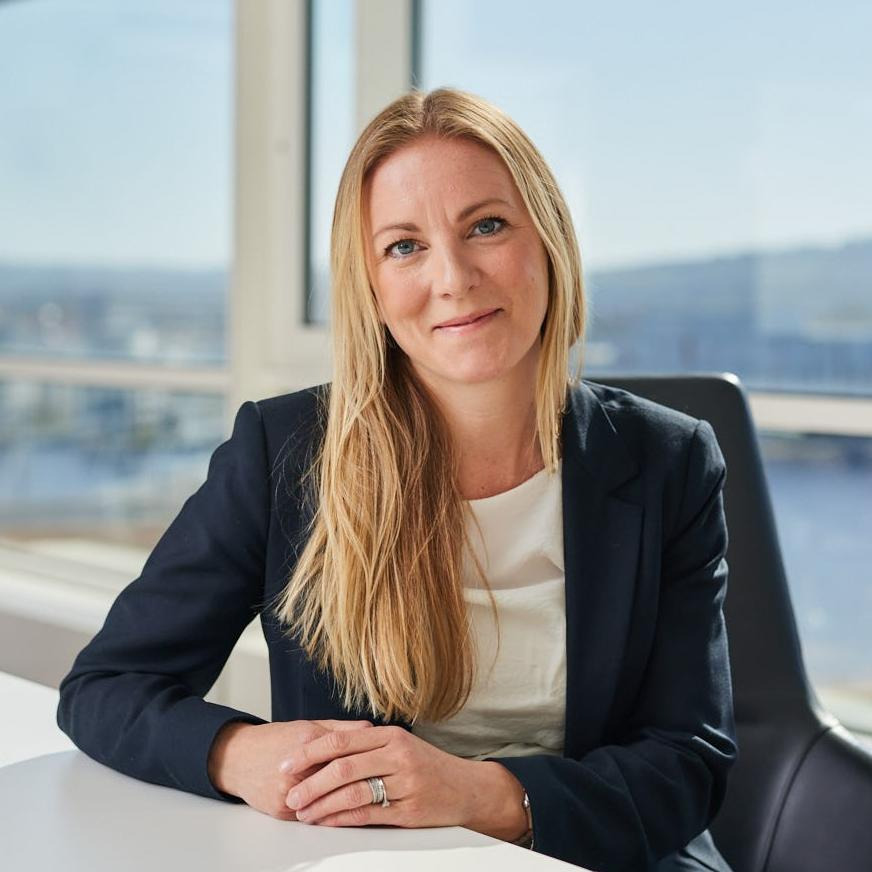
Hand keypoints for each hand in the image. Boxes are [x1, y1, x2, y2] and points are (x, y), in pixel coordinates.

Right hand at [207, 719, 372, 819]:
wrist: (238, 758)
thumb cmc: (275, 739)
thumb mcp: (308, 725)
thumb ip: (342, 729)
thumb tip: (372, 728)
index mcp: (308, 740)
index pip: (346, 751)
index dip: (367, 758)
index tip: (384, 763)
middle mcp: (299, 768)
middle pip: (340, 779)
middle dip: (363, 783)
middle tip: (383, 785)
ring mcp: (289, 792)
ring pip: (328, 802)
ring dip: (348, 802)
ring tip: (369, 800)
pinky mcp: (281, 811)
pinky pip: (312, 816)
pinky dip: (328, 814)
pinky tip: (344, 811)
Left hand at [282, 725, 528, 839]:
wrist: (467, 787)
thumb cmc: (428, 766)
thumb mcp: (400, 745)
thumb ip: (367, 746)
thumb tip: (323, 752)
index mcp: (390, 735)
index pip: (341, 740)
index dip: (310, 752)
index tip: (287, 763)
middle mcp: (398, 755)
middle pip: (343, 767)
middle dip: (310, 782)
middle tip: (291, 795)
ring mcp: (405, 783)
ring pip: (353, 792)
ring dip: (323, 805)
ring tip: (305, 813)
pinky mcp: (410, 810)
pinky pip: (369, 815)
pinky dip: (343, 819)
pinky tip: (328, 822)